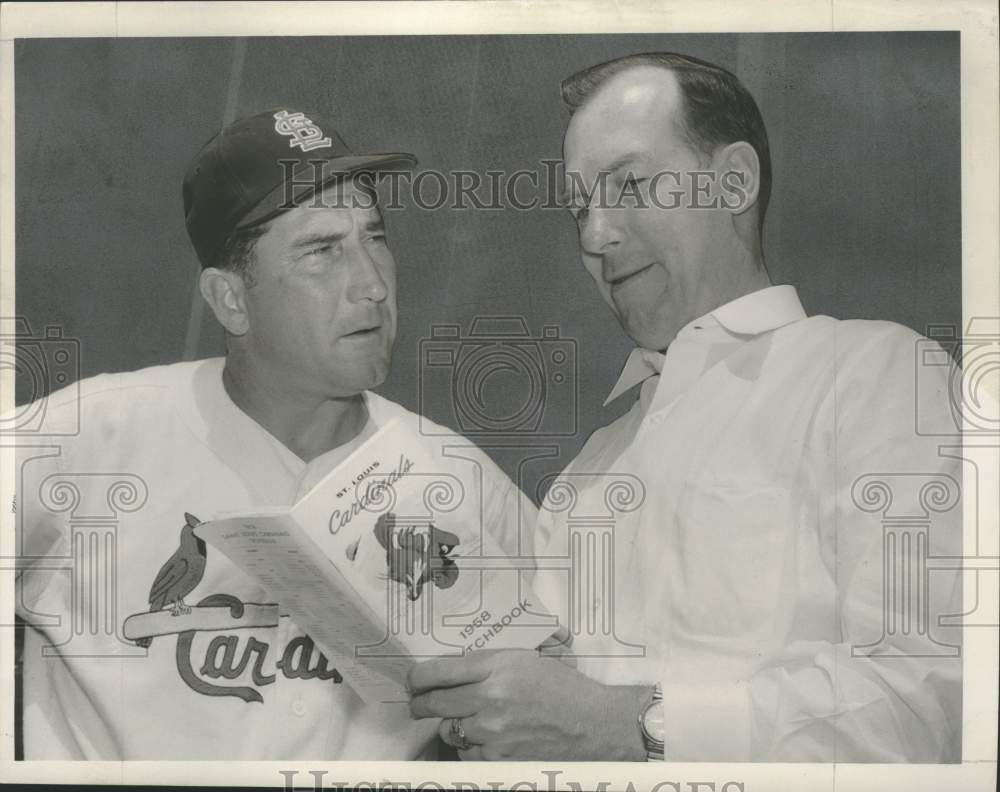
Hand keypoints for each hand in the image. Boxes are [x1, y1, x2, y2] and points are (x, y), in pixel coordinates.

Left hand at [407, 649, 648, 760]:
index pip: (438, 671)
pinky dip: (471, 747)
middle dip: (421, 703)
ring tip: (462, 720)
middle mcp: (490, 697)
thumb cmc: (565, 686)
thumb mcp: (529, 658)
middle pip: (434, 703)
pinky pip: (468, 752)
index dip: (418, 678)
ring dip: (451, 725)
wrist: (596, 723)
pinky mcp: (499, 758)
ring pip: (449, 730)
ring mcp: (492, 731)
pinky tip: (486, 739)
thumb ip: (491, 661)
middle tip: (419, 703)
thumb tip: (454, 665)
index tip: (414, 681)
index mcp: (498, 666)